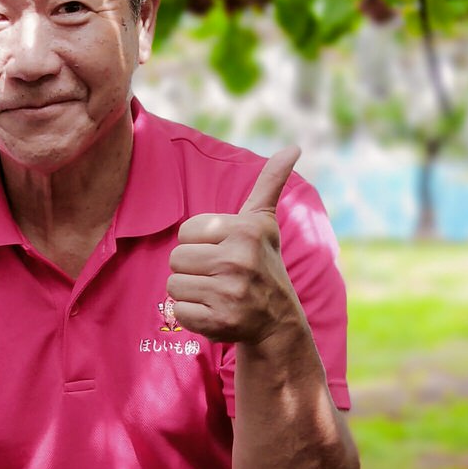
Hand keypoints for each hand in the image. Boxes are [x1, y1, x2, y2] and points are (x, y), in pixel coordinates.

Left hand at [166, 147, 301, 347]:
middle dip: (192, 268)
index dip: (199, 244)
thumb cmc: (262, 264)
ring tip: (216, 293)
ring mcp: (229, 293)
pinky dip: (192, 315)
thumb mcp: (264, 222)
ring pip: (173, 285)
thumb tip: (294, 147)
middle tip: (219, 276)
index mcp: (246, 230)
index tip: (223, 252)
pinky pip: (178, 312)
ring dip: (190, 292)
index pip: (185, 232)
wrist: (277, 321)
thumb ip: (270, 183)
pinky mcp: (218, 321)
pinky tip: (214, 312)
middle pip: (176, 258)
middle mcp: (239, 260)